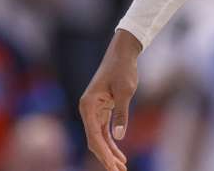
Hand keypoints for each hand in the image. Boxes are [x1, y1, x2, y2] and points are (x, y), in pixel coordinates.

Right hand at [80, 30, 141, 170]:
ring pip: (99, 138)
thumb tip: (118, 137)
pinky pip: (104, 131)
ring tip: (121, 167)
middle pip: (94, 140)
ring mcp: (94, 110)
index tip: (112, 167)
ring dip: (109, 153)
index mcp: (88, 106)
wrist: (122, 53)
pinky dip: (111, 142)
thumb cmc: (123, 69)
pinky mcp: (102, 109)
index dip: (103, 154)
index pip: (94, 136)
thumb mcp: (125, 91)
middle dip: (106, 157)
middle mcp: (87, 110)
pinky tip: (119, 154)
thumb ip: (121, 114)